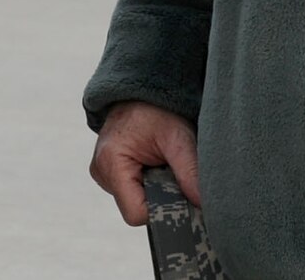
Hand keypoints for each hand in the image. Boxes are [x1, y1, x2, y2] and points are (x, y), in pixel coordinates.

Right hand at [89, 100, 200, 226]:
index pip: (137, 214)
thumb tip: (203, 205)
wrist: (142, 89)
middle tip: (170, 167)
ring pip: (136, 201)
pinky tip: (152, 161)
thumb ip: (190, 172)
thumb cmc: (158, 108)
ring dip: (154, 188)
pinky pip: (132, 190)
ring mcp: (102, 174)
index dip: (162, 207)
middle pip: (136, 209)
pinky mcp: (108, 173)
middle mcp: (101, 172)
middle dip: (159, 195)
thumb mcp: (178, 137)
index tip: (178, 187)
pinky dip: (147, 182)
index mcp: (111, 163)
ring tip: (160, 160)